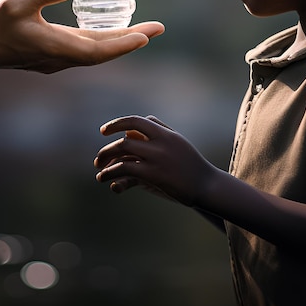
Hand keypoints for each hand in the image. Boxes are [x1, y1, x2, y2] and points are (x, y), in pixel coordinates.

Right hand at [0, 0, 164, 73]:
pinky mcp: (54, 58)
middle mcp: (63, 58)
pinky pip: (86, 51)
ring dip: (120, 42)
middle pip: (105, 52)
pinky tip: (108, 35)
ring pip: (97, 52)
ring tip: (141, 31)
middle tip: (159, 28)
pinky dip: (103, 43)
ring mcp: (59, 60)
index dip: (125, 43)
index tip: (149, 34)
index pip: (100, 49)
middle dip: (133, 39)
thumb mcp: (19, 2)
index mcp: (58, 47)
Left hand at [94, 115, 216, 206]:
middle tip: (98, 160)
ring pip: (123, 155)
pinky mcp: (155, 175)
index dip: (117, 124)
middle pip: (125, 141)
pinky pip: (127, 171)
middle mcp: (160, 143)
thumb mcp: (177, 141)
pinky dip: (113, 175)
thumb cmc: (191, 164)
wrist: (208, 186)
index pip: (136, 121)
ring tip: (99, 173)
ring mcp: (157, 159)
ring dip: (106, 164)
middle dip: (107, 150)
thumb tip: (144, 119)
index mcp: (165, 134)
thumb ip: (161, 128)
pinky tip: (108, 182)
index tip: (103, 131)